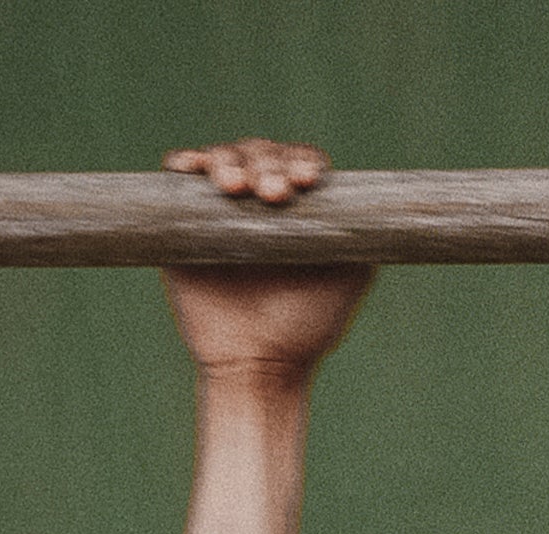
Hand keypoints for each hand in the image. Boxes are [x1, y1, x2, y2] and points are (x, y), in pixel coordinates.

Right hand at [161, 142, 370, 374]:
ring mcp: (219, 209)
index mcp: (296, 209)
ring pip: (222, 158)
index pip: (297, 163)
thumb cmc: (306, 329)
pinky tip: (193, 168)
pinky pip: (178, 177)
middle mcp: (258, 202)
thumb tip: (370, 199)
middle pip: (260, 153)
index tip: (304, 182)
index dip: (300, 162)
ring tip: (236, 189)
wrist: (257, 367)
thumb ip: (360, 237)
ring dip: (229, 161)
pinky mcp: (183, 221)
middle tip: (272, 195)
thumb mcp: (347, 280)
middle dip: (267, 164)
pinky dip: (184, 163)